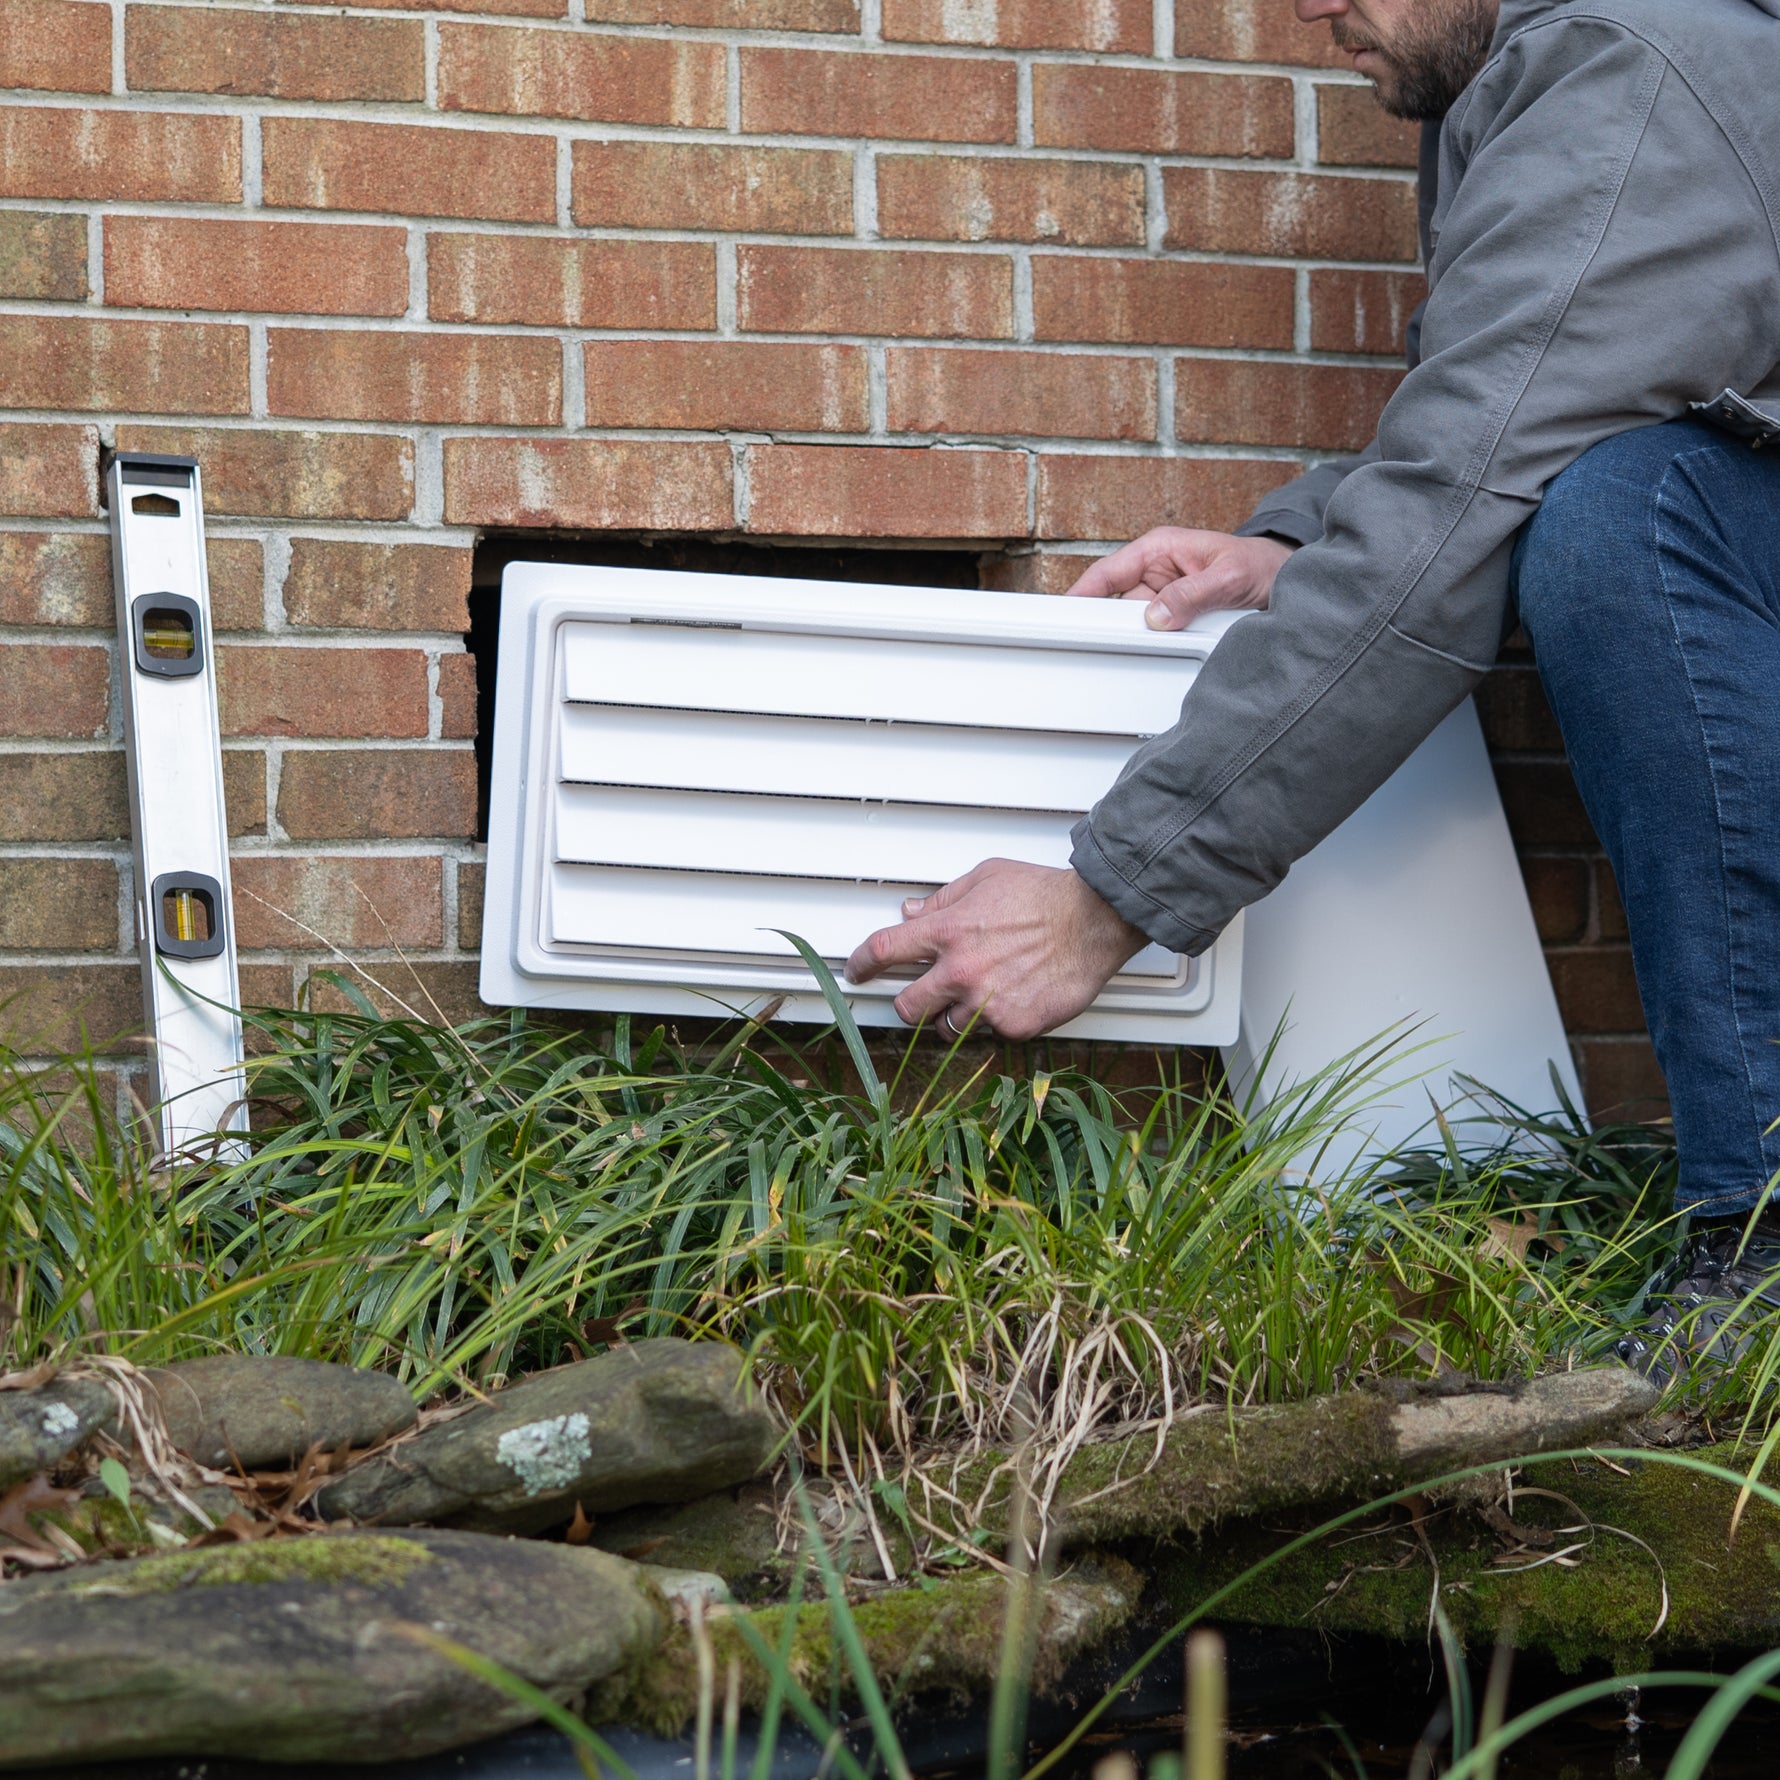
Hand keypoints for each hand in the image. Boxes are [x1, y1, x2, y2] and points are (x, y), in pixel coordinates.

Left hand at [844, 860, 1148, 1041]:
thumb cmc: (1045, 895)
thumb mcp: (986, 879)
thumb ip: (944, 900)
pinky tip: (1012, 999)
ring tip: (979, 996)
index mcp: (948, 931)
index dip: (861, 964)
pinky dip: (995, 1022)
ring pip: (947, 1027)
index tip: (857, 971)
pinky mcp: (1014, 1025)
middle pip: (906, 1007)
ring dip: (954, 1016)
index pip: (883, 951)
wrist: (1094, 920)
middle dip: (908, 1003)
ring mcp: (986, 1003)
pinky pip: (990, 1034)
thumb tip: (912, 912)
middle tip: (921, 996)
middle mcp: (961, 971)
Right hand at [1067, 527, 1293, 630]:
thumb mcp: (1230, 577)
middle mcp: (1156, 572)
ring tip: (1148, 651)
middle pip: (1116, 603)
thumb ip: (1193, 595)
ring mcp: (1164, 598)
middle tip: (1100, 645)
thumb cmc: (1260, 565)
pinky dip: (1158, 648)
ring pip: (1135, 625)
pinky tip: (1161, 656)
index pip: (1108, 571)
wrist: (1286, 580)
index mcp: (1160, 548)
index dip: (1082, 592)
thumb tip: (1156, 617)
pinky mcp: (1175, 619)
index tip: (1063, 613)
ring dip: (1140, 639)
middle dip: (1111, 624)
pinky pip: (1156, 637)